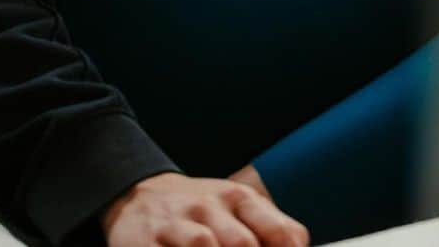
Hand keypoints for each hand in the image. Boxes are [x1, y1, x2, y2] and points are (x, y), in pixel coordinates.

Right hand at [100, 171, 309, 245]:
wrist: (140, 196)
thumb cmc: (201, 213)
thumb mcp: (237, 211)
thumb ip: (272, 231)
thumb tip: (299, 246)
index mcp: (240, 200)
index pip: (278, 231)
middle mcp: (210, 207)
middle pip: (243, 244)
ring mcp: (176, 224)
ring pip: (204, 245)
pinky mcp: (143, 241)